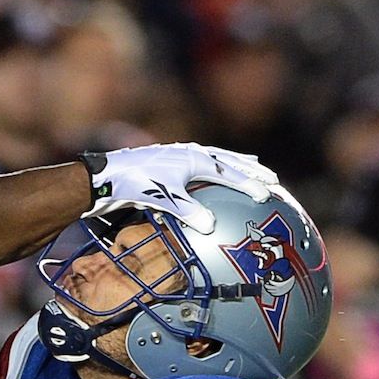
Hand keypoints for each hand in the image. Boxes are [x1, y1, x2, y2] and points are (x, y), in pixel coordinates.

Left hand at [80, 142, 278, 233]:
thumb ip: (189, 210)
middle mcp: (189, 154)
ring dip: (235, 164)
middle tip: (272, 179)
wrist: (106, 177)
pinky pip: (200, 167)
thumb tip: (211, 225)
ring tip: (252, 167)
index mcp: (193, 158)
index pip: (229, 171)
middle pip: (228, 160)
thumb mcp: (164, 198)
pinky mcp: (168, 167)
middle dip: (250, 169)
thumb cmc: (135, 184)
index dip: (250, 183)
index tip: (269, 194)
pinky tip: (213, 179)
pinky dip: (214, 170)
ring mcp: (178, 158)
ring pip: (215, 159)